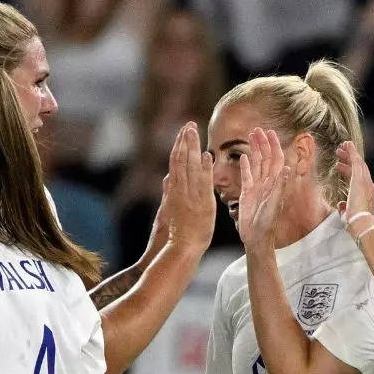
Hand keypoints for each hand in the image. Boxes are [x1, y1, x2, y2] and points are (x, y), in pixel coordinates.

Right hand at [164, 123, 215, 251]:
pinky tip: (206, 156)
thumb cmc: (175, 234)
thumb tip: (166, 178)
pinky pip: (202, 184)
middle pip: (180, 160)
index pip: (176, 163)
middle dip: (184, 141)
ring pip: (189, 168)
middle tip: (189, 124)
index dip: (180, 146)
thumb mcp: (167, 211)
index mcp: (174, 190)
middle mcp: (180, 190)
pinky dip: (204, 169)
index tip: (184, 131)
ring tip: (194, 131)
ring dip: (192, 148)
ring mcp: (189, 196)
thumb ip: (167, 193)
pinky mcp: (201, 205)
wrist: (180, 250)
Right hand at [236, 128, 290, 249]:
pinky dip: (245, 166)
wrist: (257, 237)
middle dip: (262, 143)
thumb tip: (286, 168)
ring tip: (250, 137)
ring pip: (257, 164)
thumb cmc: (267, 223)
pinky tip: (243, 157)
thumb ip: (279, 187)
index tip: (270, 132)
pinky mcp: (247, 193)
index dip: (274, 145)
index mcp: (275, 183)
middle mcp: (267, 182)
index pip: (276, 159)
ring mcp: (257, 187)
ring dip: (254, 150)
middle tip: (257, 129)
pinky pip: (247, 176)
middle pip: (266, 158)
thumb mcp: (274, 205)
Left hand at [334, 141, 373, 230]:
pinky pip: (357, 161)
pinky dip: (352, 152)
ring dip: (350, 153)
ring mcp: (365, 181)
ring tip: (341, 147)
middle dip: (349, 159)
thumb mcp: (348, 214)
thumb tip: (342, 205)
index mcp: (365, 193)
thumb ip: (345, 208)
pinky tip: (347, 145)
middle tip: (339, 153)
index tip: (339, 166)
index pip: (356, 178)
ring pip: (358, 163)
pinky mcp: (361, 178)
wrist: (361, 224)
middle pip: (358, 168)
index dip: (348, 170)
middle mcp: (368, 185)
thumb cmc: (355, 223)